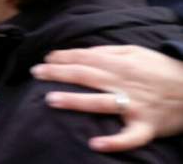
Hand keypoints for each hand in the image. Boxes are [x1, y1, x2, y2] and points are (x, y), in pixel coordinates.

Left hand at [31, 45, 182, 152]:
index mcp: (122, 65)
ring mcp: (135, 106)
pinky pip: (129, 137)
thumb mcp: (137, 52)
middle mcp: (125, 84)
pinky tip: (95, 145)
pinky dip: (114, 142)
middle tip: (35, 73)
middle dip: (58, 74)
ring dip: (75, 101)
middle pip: (86, 76)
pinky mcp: (146, 127)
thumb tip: (81, 53)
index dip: (63, 58)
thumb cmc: (162, 70)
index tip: (44, 59)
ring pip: (101, 103)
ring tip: (50, 99)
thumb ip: (108, 52)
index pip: (85, 59)